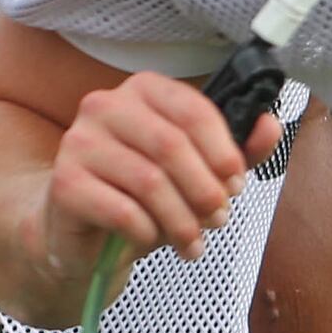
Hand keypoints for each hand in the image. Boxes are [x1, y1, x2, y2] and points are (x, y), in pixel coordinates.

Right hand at [41, 72, 278, 274]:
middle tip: (218, 218)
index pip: (192, 109)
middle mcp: (103, 107)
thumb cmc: (143, 194)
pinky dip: (147, 233)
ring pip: (148, 182)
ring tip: (191, 240)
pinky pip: (121, 211)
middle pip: (171, 146)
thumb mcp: (198, 170)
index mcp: (142, 92)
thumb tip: (268, 124)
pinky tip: (151, 240)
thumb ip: (236, 149)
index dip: (223, 151)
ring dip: (181, 220)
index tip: (235, 182)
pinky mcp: (63, 184)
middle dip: (205, 190)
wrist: (86, 232)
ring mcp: (77, 143)